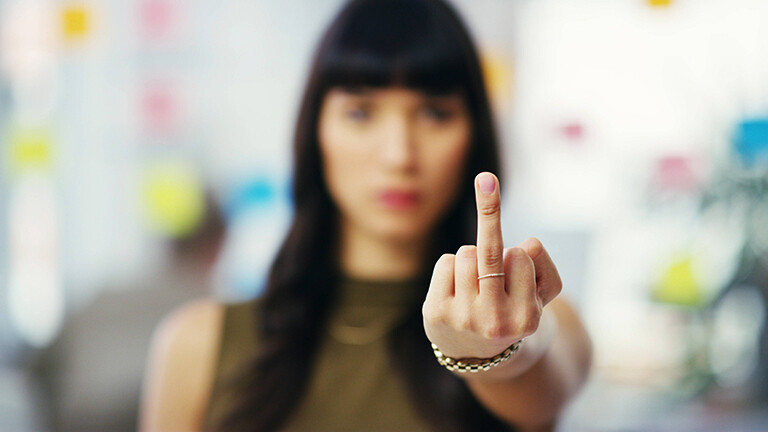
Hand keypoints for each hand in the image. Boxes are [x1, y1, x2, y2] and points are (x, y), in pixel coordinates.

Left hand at [422, 172, 561, 364]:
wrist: (478, 353)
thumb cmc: (514, 309)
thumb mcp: (542, 292)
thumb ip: (544, 265)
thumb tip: (525, 244)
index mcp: (526, 319)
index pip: (519, 258)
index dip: (517, 256)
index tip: (516, 265)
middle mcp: (494, 322)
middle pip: (489, 252)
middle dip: (490, 209)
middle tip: (487, 178)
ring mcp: (461, 318)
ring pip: (466, 253)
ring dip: (472, 258)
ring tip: (475, 284)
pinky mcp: (435, 313)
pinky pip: (445, 262)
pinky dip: (451, 267)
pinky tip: (456, 289)